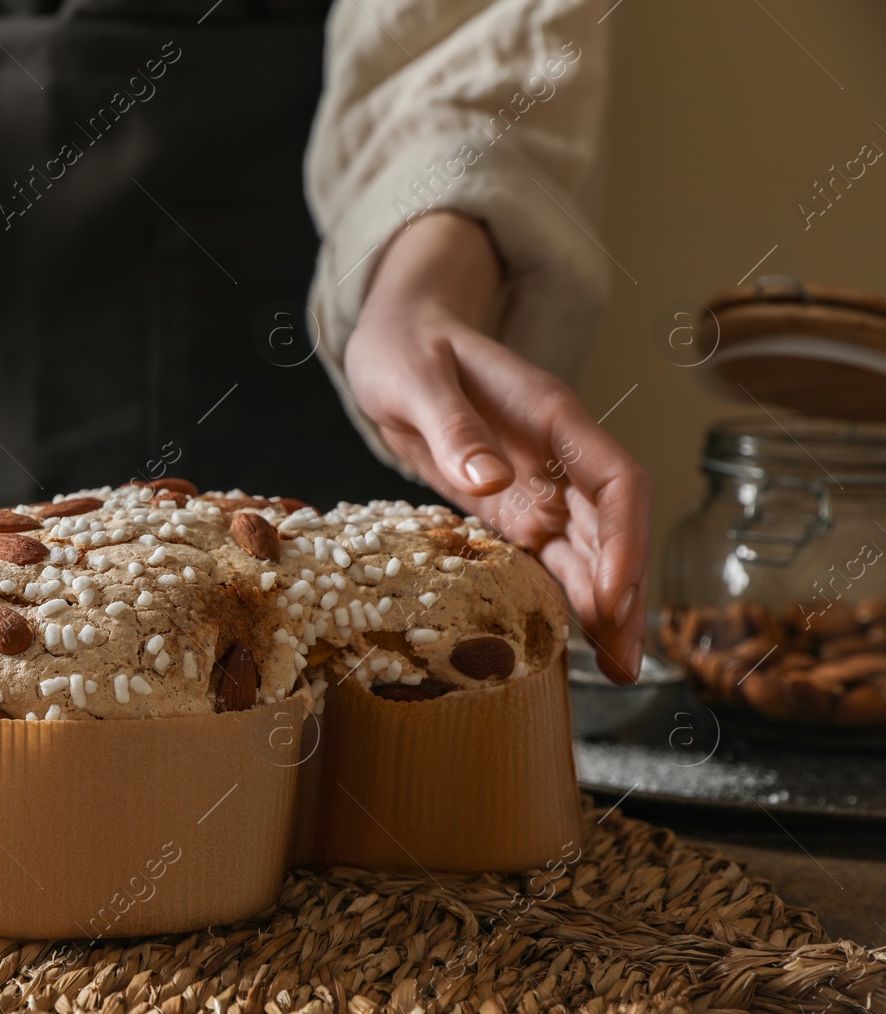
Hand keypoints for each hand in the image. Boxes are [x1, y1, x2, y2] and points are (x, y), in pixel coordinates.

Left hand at [344, 211, 651, 682]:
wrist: (395, 340)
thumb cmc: (407, 347)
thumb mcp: (416, 379)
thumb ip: (453, 426)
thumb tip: (490, 480)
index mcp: (550, 415)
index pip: (613, 480)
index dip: (623, 538)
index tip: (612, 594)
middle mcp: (556, 454)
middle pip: (612, 528)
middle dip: (624, 593)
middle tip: (625, 660)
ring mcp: (537, 483)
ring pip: (587, 551)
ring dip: (605, 606)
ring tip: (617, 667)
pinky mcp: (510, 507)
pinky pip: (547, 556)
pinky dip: (564, 595)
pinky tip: (575, 639)